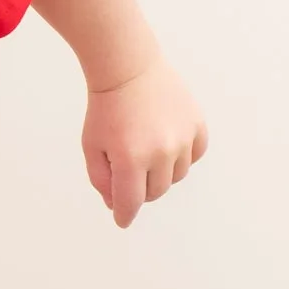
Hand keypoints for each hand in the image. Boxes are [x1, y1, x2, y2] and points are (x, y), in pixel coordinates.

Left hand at [82, 55, 208, 228]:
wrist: (129, 69)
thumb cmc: (106, 109)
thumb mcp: (92, 147)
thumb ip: (102, 180)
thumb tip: (117, 204)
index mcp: (130, 159)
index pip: (131, 203)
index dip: (124, 214)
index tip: (122, 219)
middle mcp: (161, 151)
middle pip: (155, 192)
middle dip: (140, 189)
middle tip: (129, 170)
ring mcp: (182, 138)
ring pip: (176, 177)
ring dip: (160, 173)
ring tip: (146, 151)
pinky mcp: (197, 125)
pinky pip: (194, 156)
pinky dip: (182, 158)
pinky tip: (167, 145)